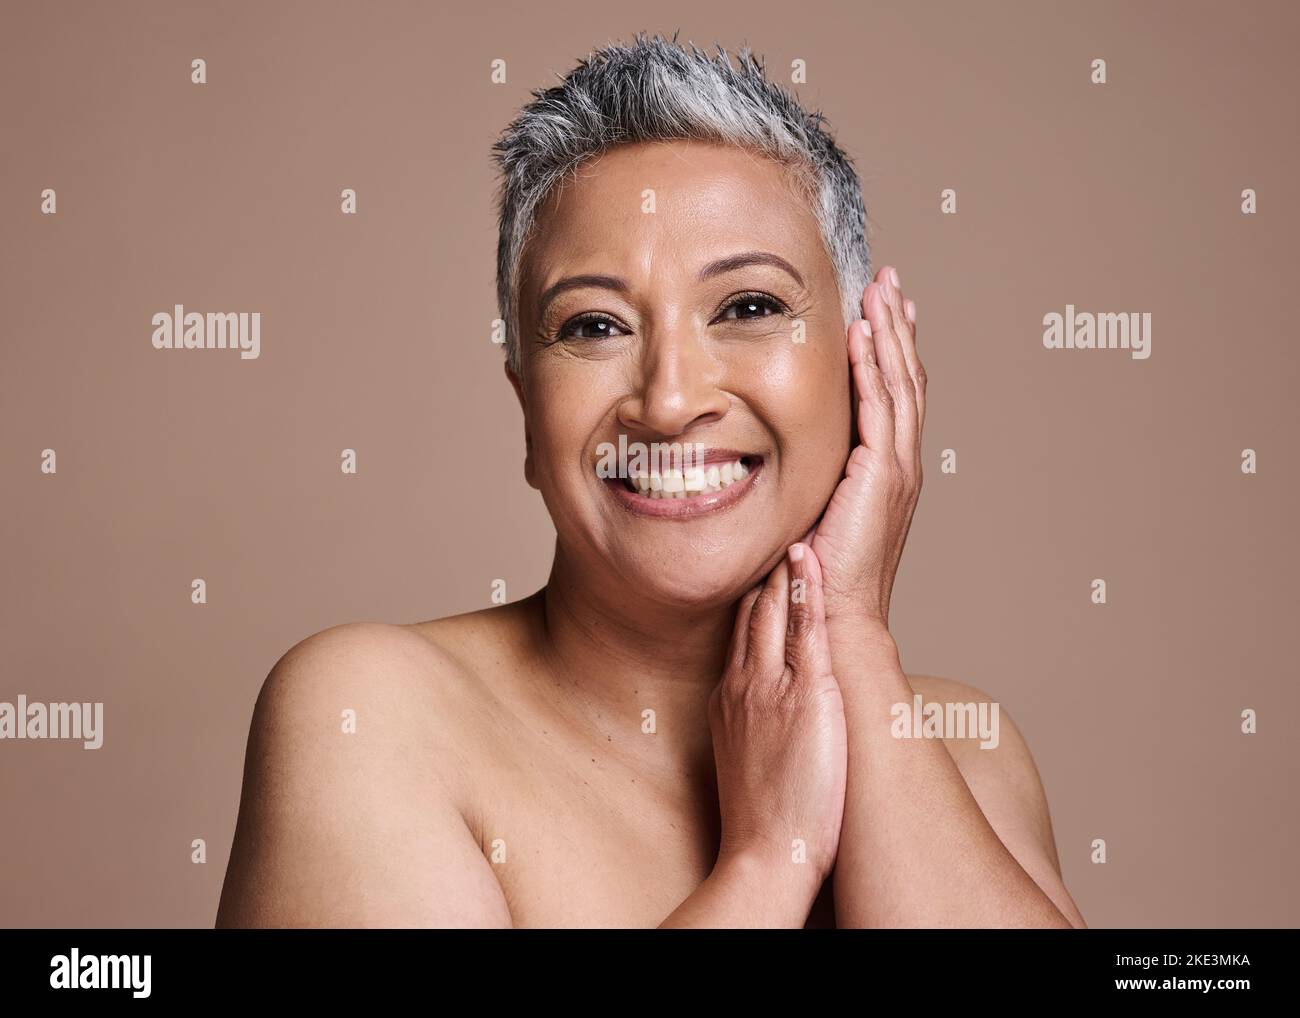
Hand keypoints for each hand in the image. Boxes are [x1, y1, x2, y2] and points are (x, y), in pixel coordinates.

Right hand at [708, 542, 846, 890]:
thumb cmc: (762, 814)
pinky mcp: (804, 695)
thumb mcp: (745, 754)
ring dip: (781, 567)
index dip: (750, 591)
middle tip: (772, 525)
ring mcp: (771, 686)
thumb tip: (762, 713)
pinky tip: (809, 560)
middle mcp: (745, 682)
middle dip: (761, 568)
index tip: (758, 560)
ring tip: (793, 527)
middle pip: (750, 610)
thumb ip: (751, 722)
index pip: (740, 629)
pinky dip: (805, 591)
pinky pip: (803, 630)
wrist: (765, 852)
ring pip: (772, 610)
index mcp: (731, 696)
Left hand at [807, 265, 924, 630]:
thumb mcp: (814, 509)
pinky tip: (864, 333)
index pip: (894, 396)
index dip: (890, 351)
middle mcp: (900, 462)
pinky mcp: (882, 474)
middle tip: (890, 283)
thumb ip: (807, 476)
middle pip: (905, 378)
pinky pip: (881, 407)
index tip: (882, 312)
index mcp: (887, 469)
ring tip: (882, 291)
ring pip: (899, 383)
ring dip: (889, 333)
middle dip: (897, 327)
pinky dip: (874, 366)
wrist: (837, 613)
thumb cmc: (820, 573)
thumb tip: (770, 452)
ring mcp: (896, 467)